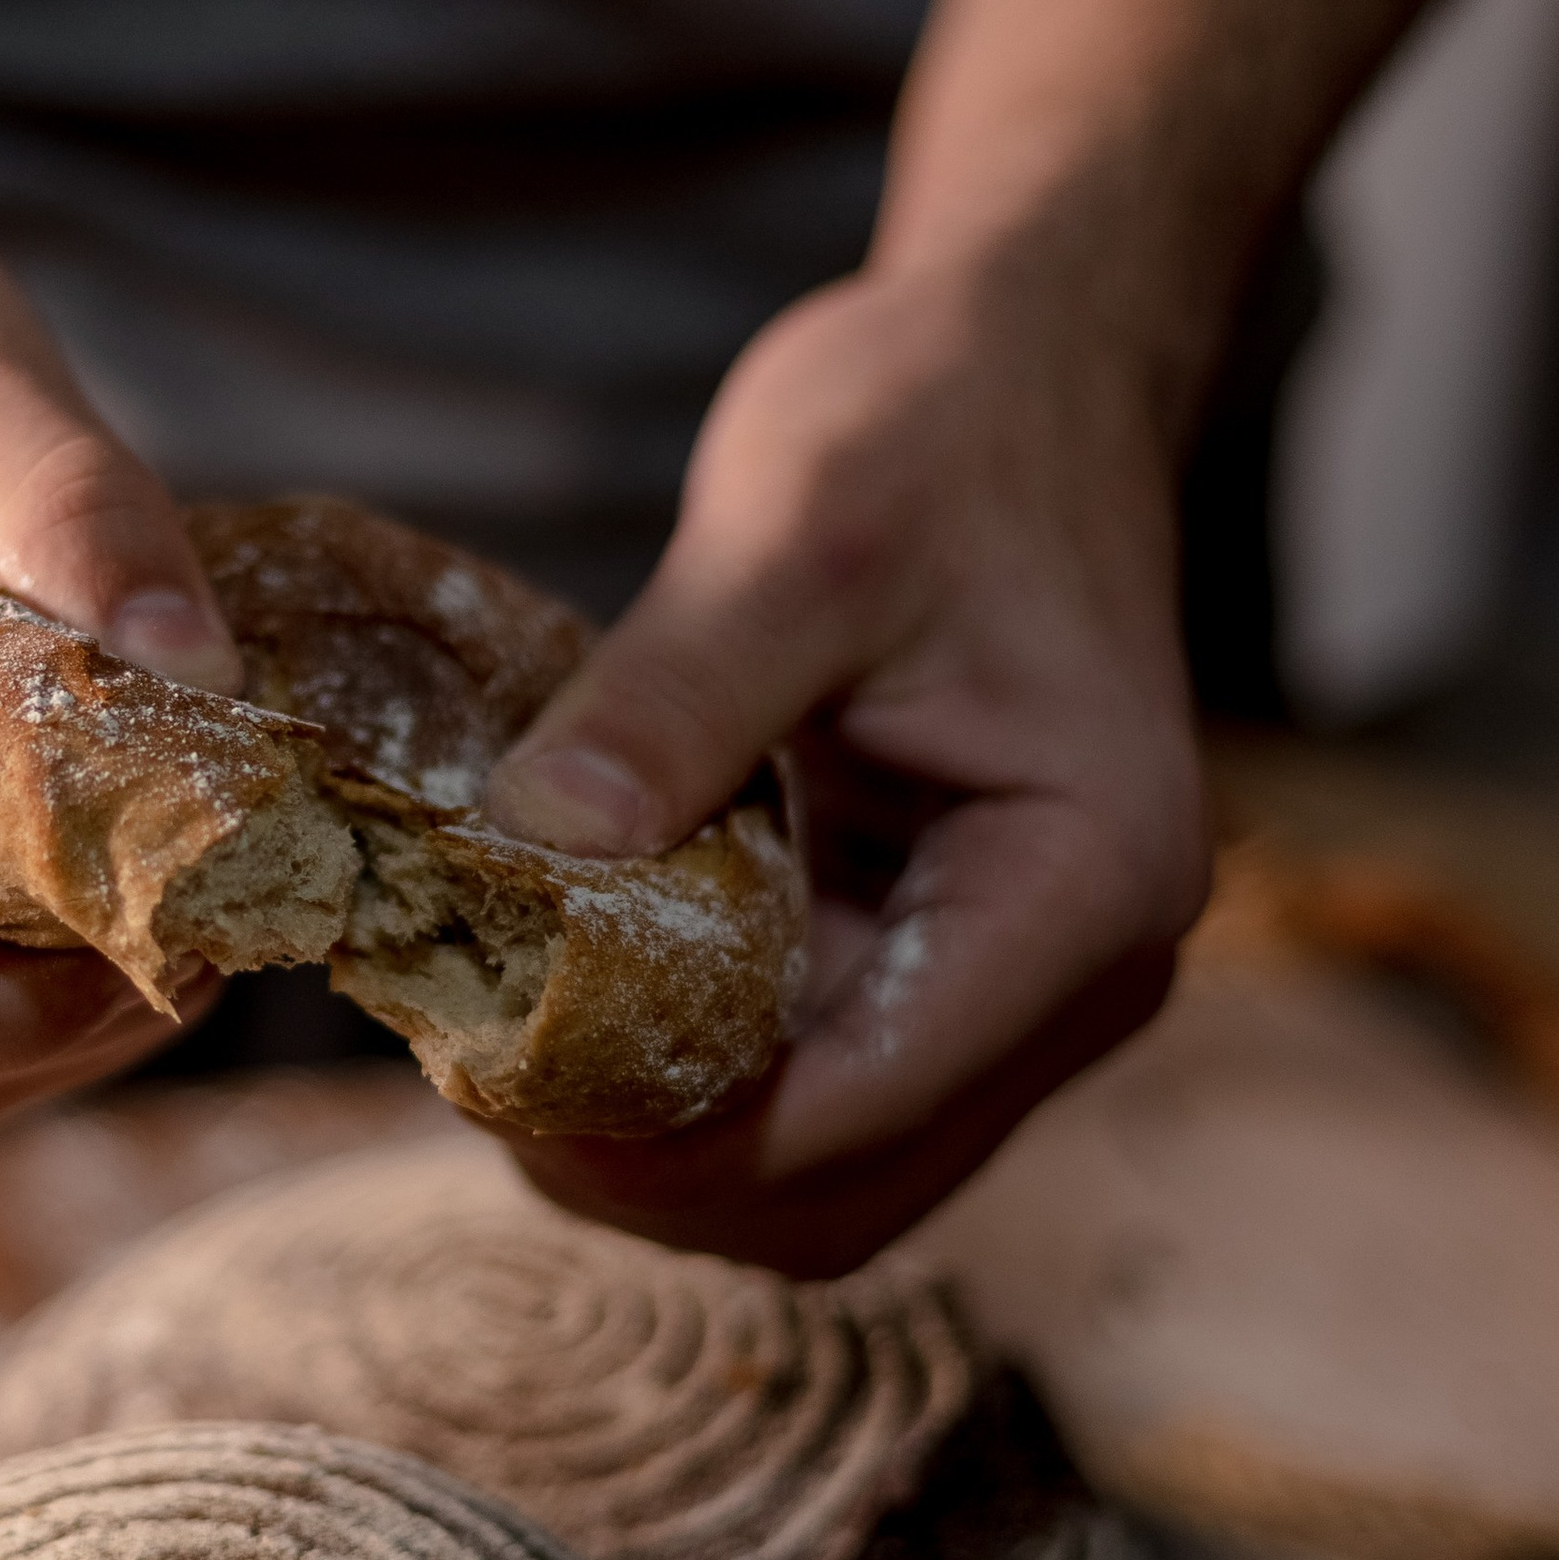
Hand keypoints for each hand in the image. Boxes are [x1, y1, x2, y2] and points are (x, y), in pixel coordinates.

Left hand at [482, 250, 1209, 1273]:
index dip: (678, 1138)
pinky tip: (565, 996)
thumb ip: (675, 695)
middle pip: (846, 1186)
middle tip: (471, 1077)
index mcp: (1086, 881)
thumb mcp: (794, 531)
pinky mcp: (941, 957)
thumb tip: (535, 845)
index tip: (500, 1082)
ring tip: (500, 1047)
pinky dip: (690, 1077)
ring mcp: (1017, 979)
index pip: (869, 1101)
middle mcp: (1082, 968)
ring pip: (824, 1169)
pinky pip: (808, 1082)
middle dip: (658, 1169)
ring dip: (665, 1146)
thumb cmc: (933, 427)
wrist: (1017, 373)